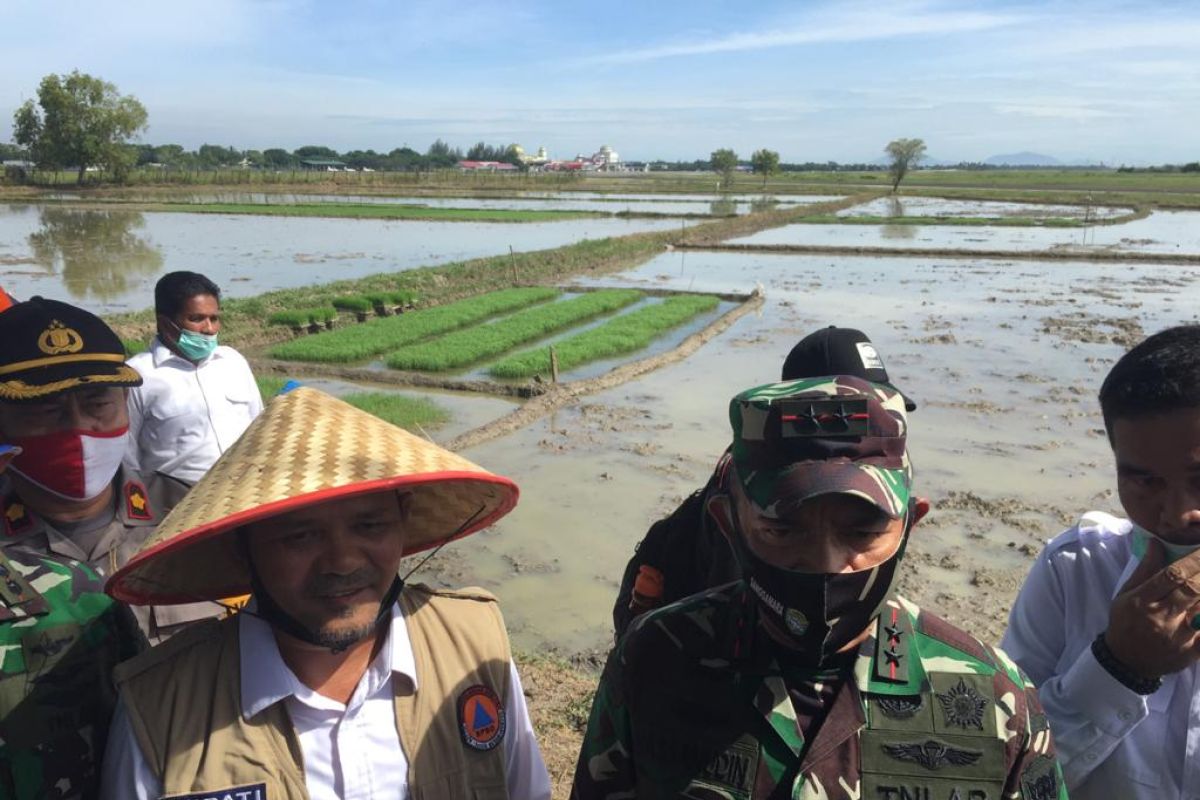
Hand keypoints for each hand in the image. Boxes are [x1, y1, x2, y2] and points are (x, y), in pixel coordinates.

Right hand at [1104, 538, 1199, 679]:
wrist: (1126, 662)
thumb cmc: (1125, 622)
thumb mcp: (1126, 594)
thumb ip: (1145, 570)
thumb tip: (1156, 543)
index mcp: (1141, 601)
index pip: (1171, 575)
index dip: (1192, 559)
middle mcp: (1160, 618)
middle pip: (1192, 590)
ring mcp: (1178, 637)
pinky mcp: (1190, 652)